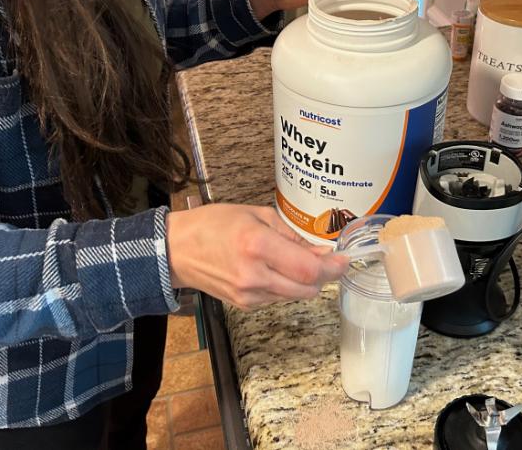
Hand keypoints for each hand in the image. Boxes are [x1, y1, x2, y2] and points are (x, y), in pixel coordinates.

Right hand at [166, 204, 348, 309]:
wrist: (177, 250)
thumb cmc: (213, 225)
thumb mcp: (256, 215)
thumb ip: (292, 235)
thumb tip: (321, 252)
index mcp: (257, 245)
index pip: (308, 269)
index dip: (333, 267)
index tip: (345, 260)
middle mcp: (254, 275)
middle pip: (308, 288)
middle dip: (323, 275)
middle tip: (327, 259)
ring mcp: (249, 295)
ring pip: (296, 295)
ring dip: (305, 281)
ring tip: (295, 261)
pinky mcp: (244, 305)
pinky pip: (279, 298)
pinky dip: (286, 286)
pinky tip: (275, 270)